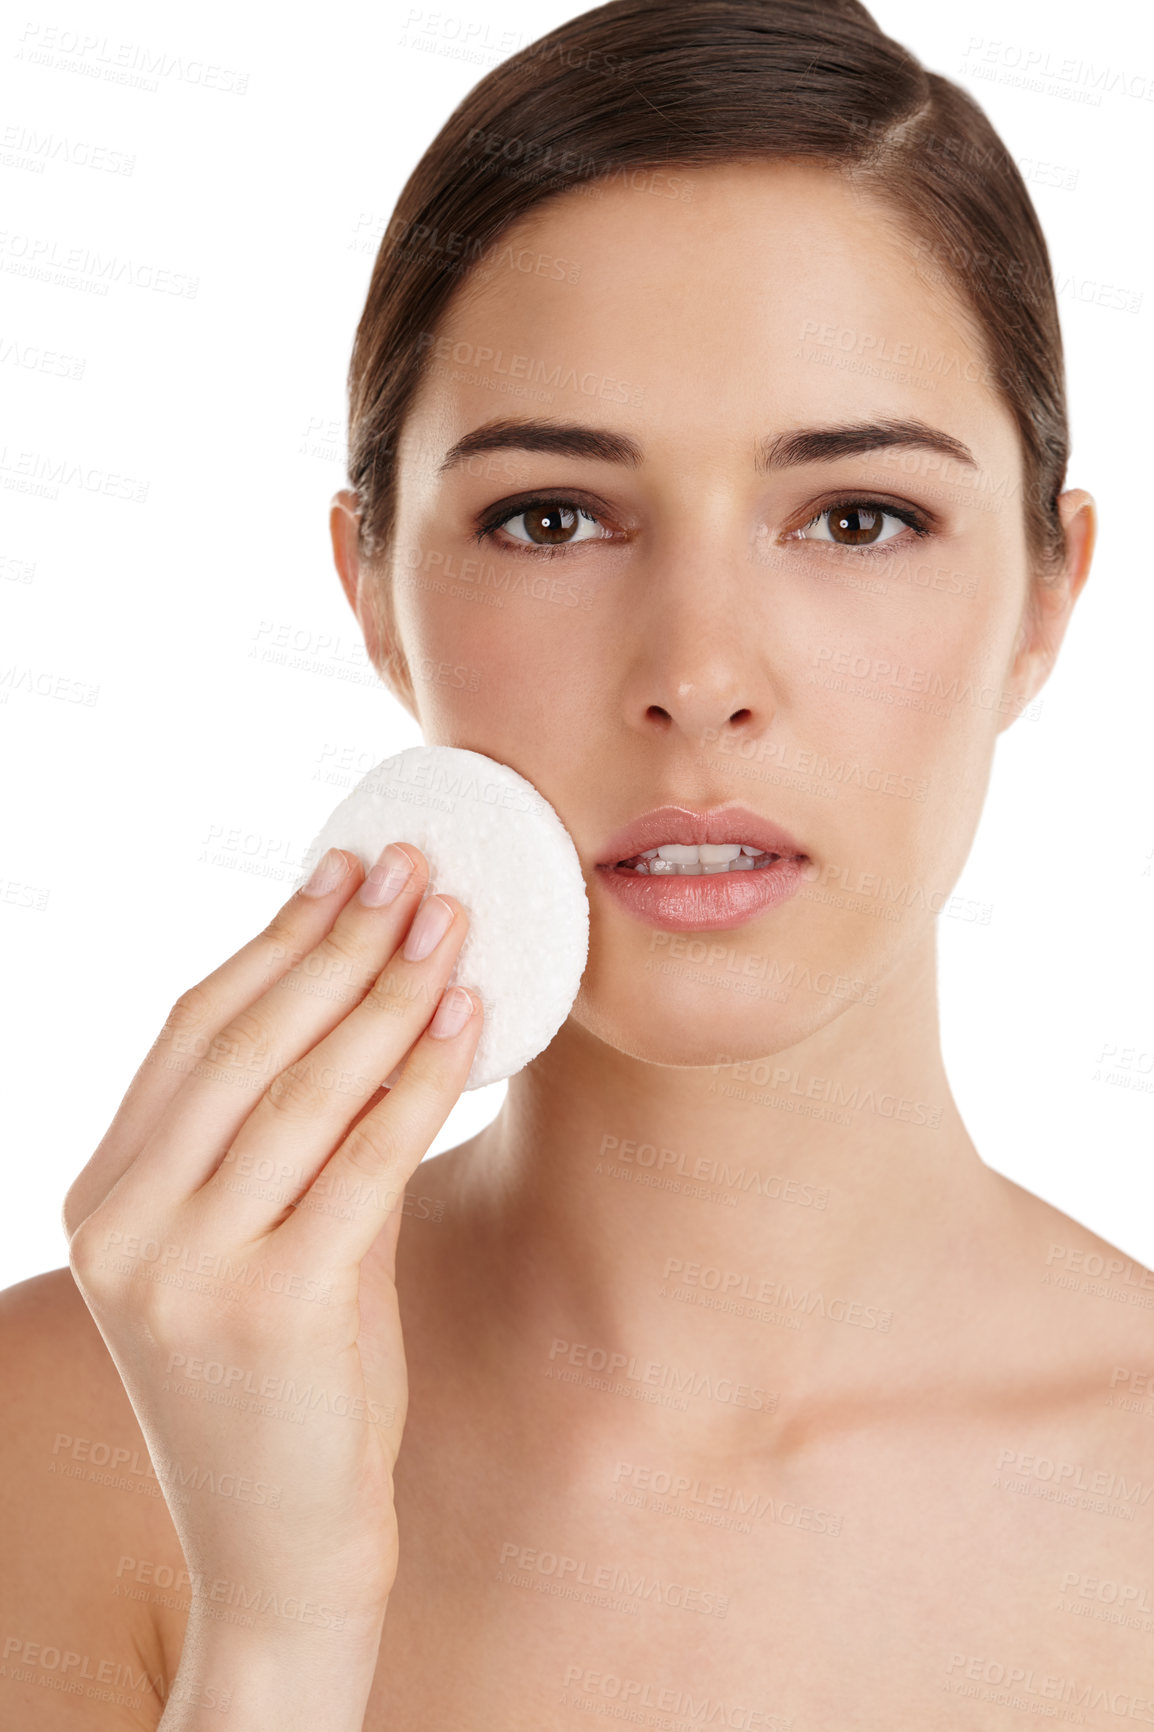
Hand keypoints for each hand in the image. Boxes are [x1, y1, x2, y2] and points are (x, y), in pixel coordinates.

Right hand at [63, 842, 481, 1710]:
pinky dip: (421, 1077)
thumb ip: (287, 1138)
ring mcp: (189, 1272)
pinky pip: (365, 1158)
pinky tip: (466, 1016)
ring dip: (388, 989)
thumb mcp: (254, 1247)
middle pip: (245, 1041)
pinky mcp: (274, 1309)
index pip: (192, 1032)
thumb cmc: (282, 1385)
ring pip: (305, 1087)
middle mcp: (125, 1228)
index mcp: (102, 1200)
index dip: (275, 938)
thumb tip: (371, 986)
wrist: (282, 1547)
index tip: (340, 869)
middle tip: (411, 868)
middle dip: (339, 940)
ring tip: (448, 920)